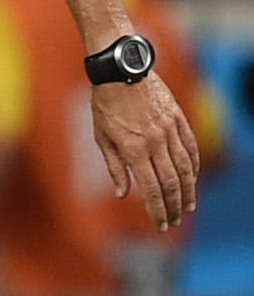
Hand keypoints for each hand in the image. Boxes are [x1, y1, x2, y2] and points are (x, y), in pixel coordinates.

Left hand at [93, 77, 200, 229]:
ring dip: (188, 191)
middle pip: (171, 183)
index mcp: (133, 149)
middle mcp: (155, 142)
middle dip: (174, 207)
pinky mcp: (178, 119)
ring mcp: (169, 130)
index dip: (157, 211)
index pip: (151, 189)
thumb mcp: (101, 136)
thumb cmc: (105, 104)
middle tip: (174, 221)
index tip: (160, 226)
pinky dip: (194, 166)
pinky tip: (193, 178)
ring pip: (185, 168)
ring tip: (187, 206)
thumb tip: (123, 193)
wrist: (120, 70)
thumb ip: (115, 166)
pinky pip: (191, 147)